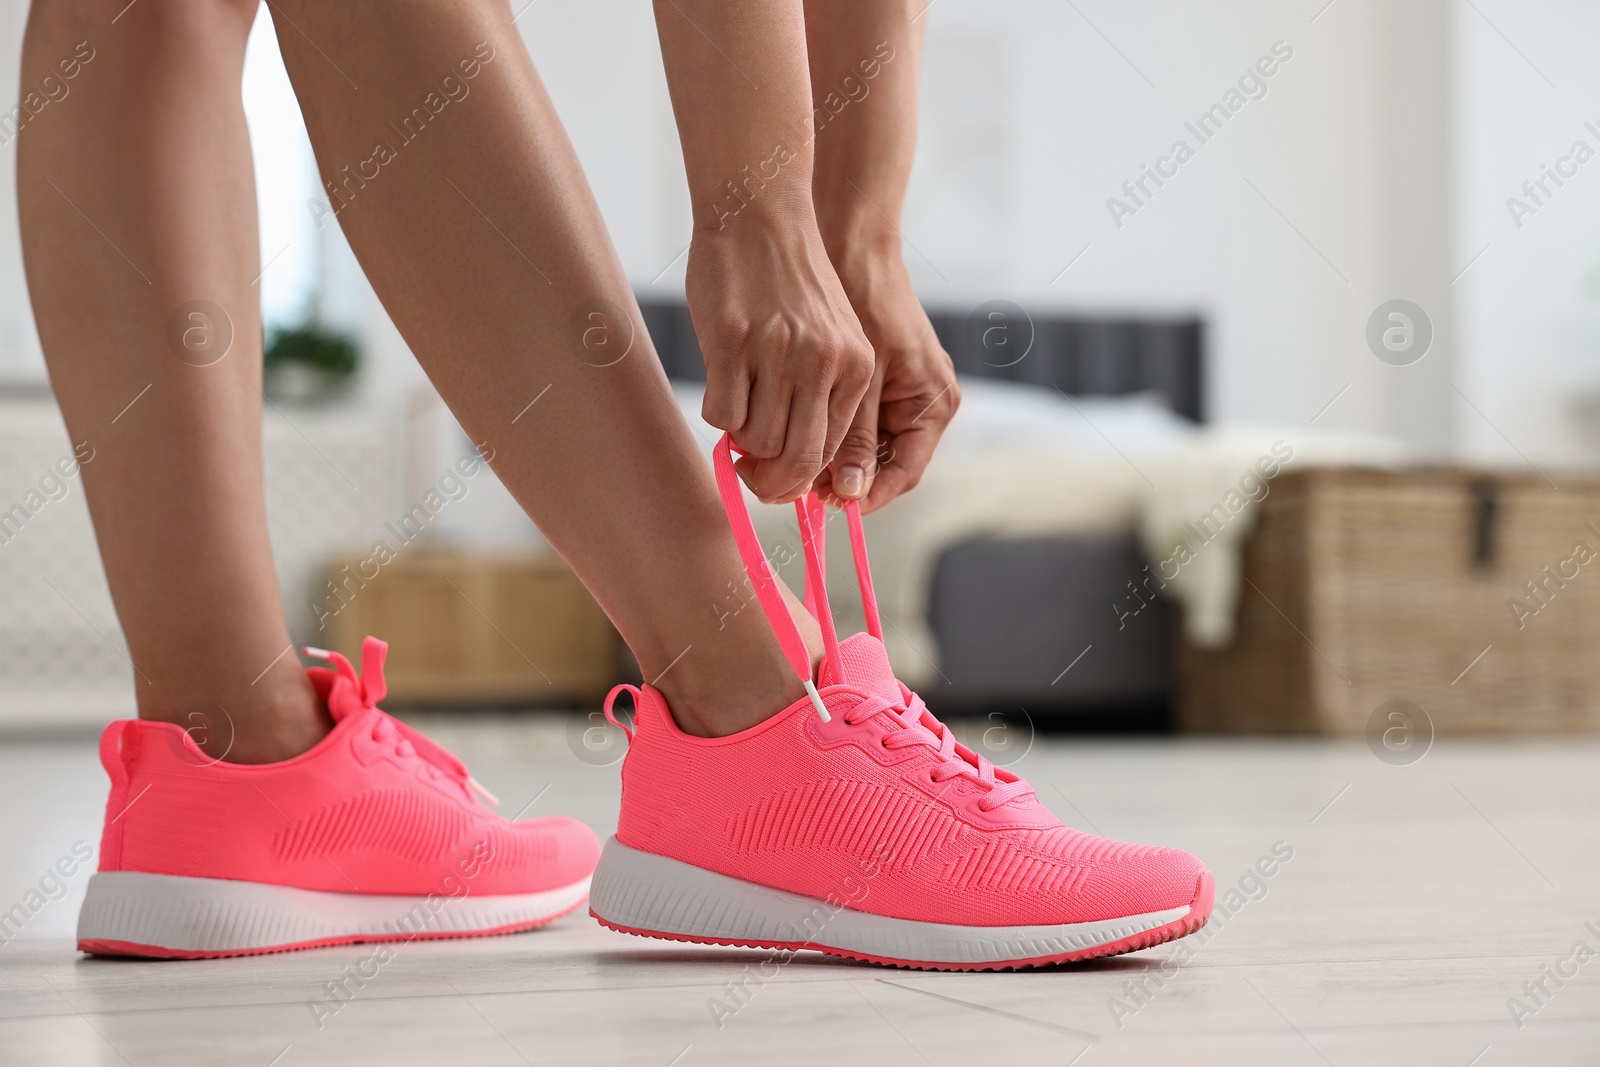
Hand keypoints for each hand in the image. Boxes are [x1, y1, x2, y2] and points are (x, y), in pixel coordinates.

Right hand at [686, 220, 874, 503]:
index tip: (777, 478)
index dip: (799, 477)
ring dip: (741, 439)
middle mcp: (823, 363)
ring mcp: (778, 353)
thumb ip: (819, 393)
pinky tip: (721, 386)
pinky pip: (722, 414)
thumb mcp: (828, 336)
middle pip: (796, 460)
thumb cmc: (788, 283)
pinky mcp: (732, 342)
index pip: (830, 453)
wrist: (760, 213)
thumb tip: (787, 461)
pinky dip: (718, 414)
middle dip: (769, 482)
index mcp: (855, 366)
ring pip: (757, 441)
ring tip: (738, 408)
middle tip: (749, 474)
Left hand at [815, 246, 958, 511]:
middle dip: (840, 480)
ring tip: (787, 462)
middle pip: (881, 466)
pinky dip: (826, 431)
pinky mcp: (875, 384)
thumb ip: (855, 434)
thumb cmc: (861, 298)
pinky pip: (853, 422)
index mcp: (934, 405)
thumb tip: (849, 493)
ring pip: (863, 448)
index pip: (902, 474)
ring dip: (829, 458)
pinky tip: (792, 434)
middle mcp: (922, 406)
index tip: (824, 503)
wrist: (850, 244)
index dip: (864, 495)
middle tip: (794, 486)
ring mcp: (899, 395)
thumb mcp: (858, 375)